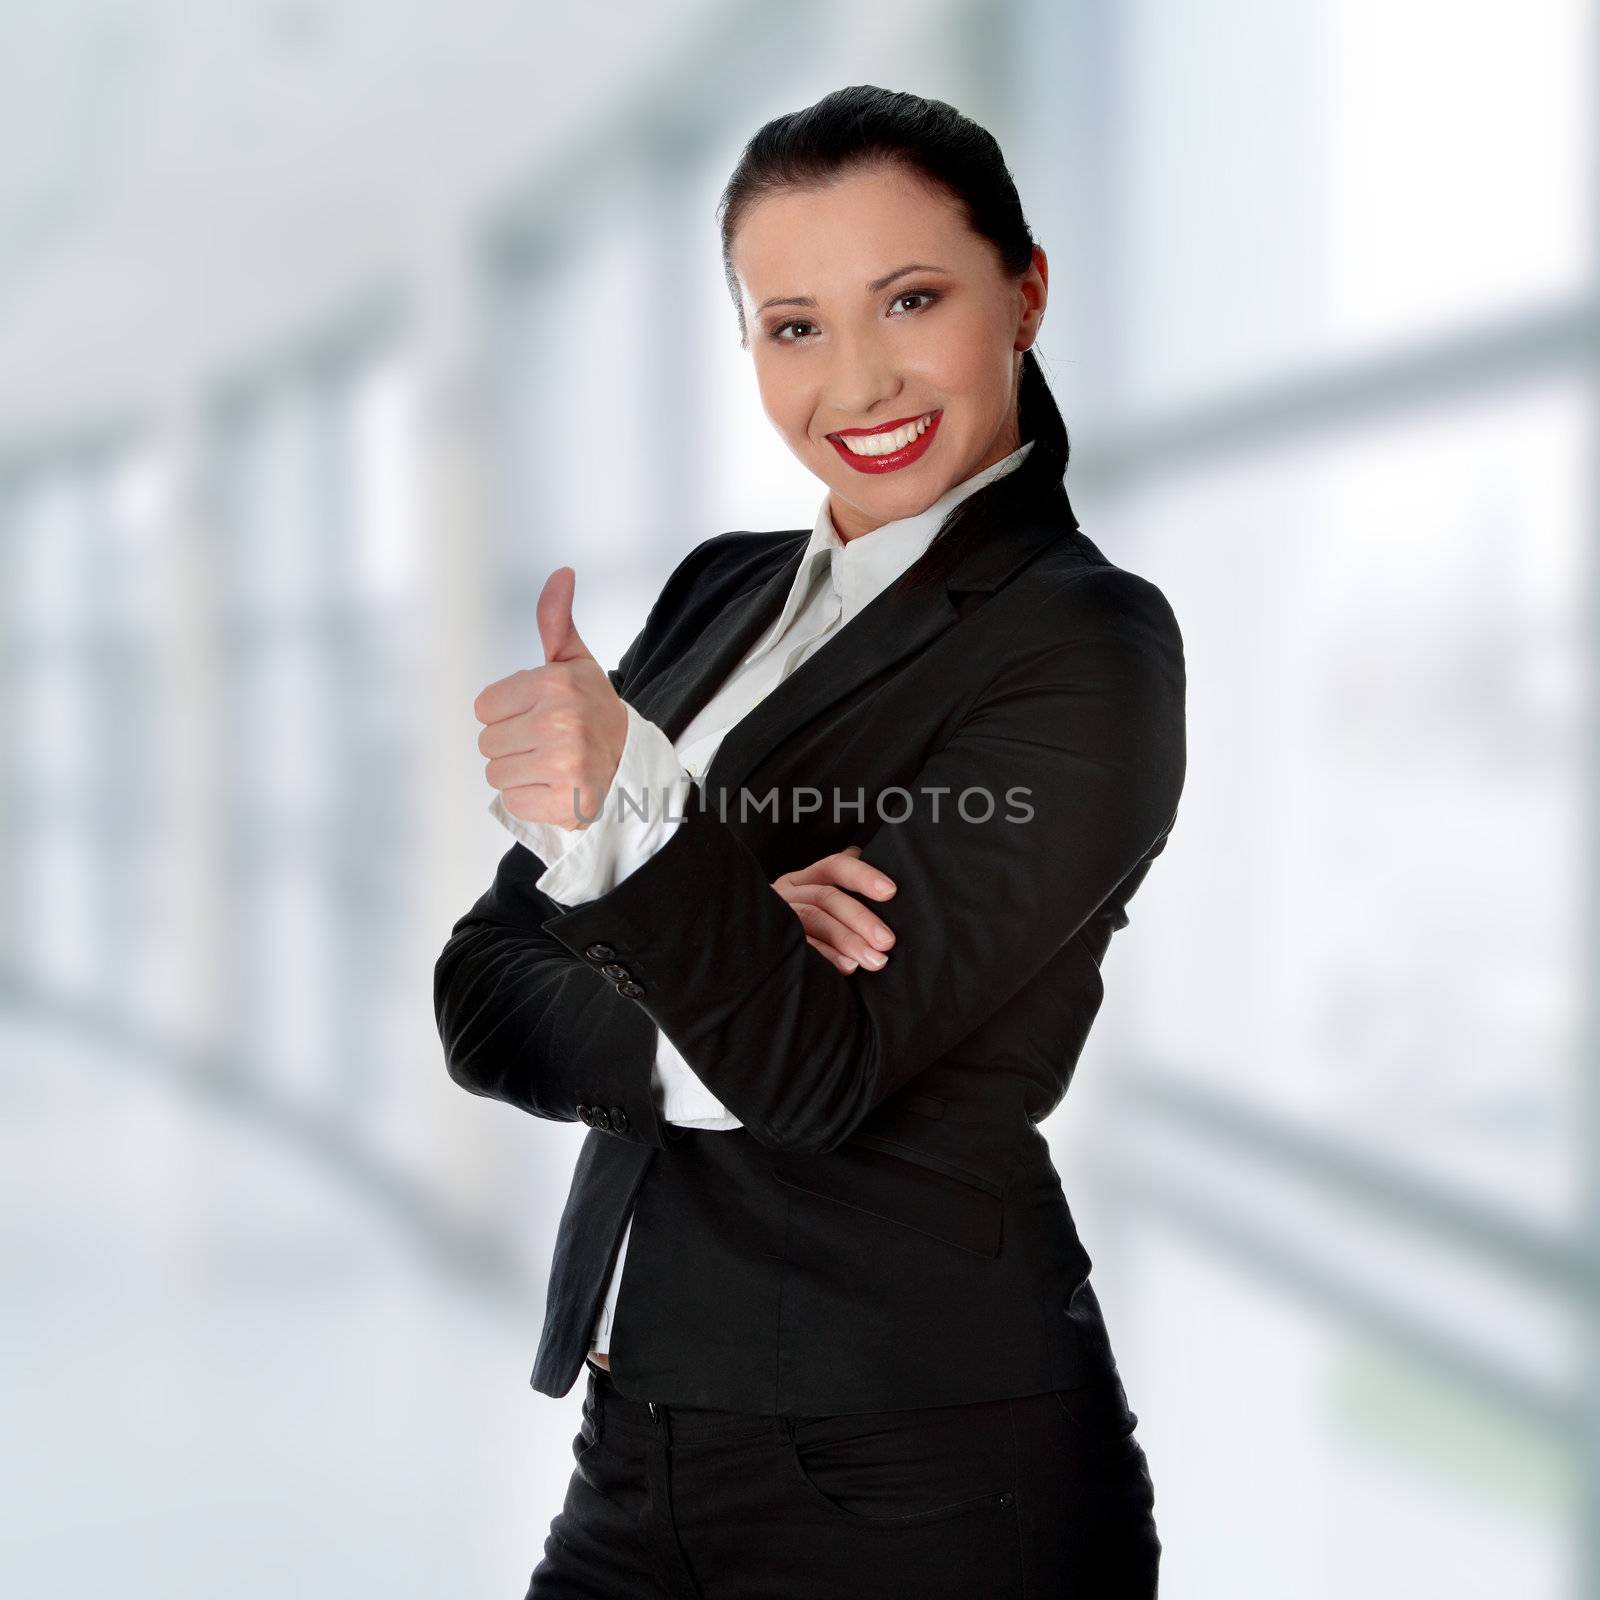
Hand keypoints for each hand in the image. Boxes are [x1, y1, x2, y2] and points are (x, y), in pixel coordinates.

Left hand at [474, 567, 628, 830]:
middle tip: (546, 744)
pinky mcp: (566, 802)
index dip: (506, 713)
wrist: (633, 763)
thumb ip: (555, 619)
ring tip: (550, 765)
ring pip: (497, 775)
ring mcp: (565, 765)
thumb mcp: (574, 663)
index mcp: (555, 685)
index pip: (483, 707)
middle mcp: (560, 723)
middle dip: (512, 746)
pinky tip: (555, 787)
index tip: (537, 715)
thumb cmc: (593, 711)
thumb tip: (562, 572)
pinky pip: (514, 802)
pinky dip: (531, 800)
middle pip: (487, 744)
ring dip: (519, 774)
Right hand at [772, 845, 897, 974]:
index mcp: (803, 879)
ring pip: (814, 920)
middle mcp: (789, 893)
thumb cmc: (795, 922)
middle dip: (861, 919)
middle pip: (827, 897)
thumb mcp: (812, 896)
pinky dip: (826, 957)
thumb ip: (836, 879)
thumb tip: (857, 851)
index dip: (862, 876)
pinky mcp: (772, 941)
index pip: (835, 866)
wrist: (744, 948)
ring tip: (875, 960)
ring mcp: (778, 916)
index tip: (890, 891)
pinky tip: (848, 968)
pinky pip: (801, 946)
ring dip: (848, 941)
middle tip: (887, 941)